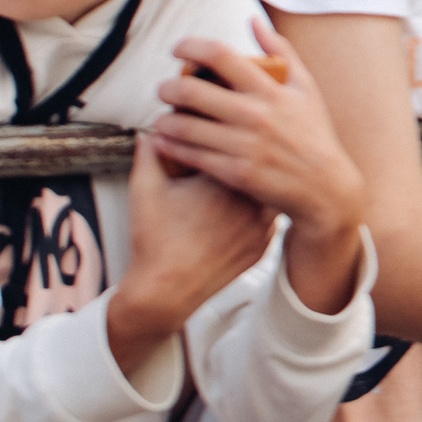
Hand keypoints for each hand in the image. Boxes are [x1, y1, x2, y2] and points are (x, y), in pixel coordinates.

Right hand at [107, 132, 276, 374]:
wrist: (166, 291)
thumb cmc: (155, 241)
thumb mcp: (146, 190)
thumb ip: (149, 155)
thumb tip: (149, 132)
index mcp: (224, 180)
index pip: (241, 144)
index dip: (236, 136)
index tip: (230, 130)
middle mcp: (251, 200)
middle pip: (266, 166)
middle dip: (258, 158)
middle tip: (251, 151)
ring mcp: (262, 225)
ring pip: (276, 191)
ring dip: (266, 184)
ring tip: (256, 174)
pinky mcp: (264, 245)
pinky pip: (273, 218)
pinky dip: (264, 209)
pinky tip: (255, 204)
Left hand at [152, 21, 367, 313]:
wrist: (324, 185)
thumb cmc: (313, 131)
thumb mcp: (305, 87)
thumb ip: (280, 51)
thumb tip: (253, 19)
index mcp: (271, 90)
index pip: (221, 55)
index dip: (192, 46)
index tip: (178, 48)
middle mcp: (255, 115)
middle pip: (192, 91)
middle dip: (167, 87)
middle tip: (163, 88)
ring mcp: (243, 145)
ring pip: (184, 126)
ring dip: (165, 119)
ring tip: (164, 117)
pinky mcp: (234, 173)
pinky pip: (189, 155)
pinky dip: (170, 145)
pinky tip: (164, 140)